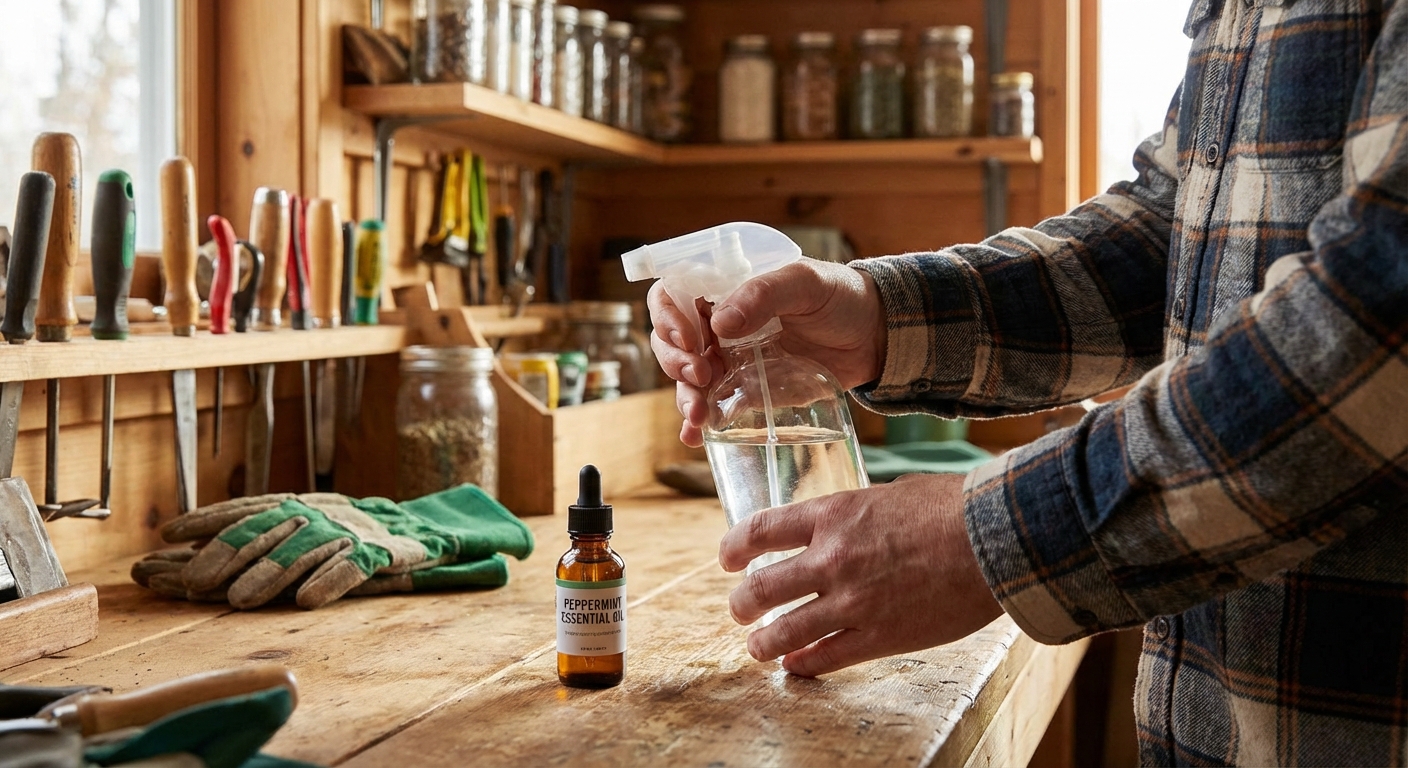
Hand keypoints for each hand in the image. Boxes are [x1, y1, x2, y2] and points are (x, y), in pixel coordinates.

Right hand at [648, 260, 887, 446]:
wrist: (872, 336)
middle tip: (702, 372)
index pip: (672, 295)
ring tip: (698, 413)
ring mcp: (728, 360)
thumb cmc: (839, 296)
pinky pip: (711, 406)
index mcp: (723, 289)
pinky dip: (697, 422)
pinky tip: (694, 435)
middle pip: (670, 341)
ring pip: (685, 378)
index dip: (669, 316)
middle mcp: (717, 325)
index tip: (690, 338)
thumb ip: (764, 295)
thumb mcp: (805, 283)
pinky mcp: (745, 391)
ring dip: (684, 395)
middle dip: (675, 360)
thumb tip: (720, 323)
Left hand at [719, 474, 1002, 676]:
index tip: (727, 558)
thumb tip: (848, 526)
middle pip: (761, 587)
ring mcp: (853, 601)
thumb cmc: (954, 507)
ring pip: (784, 631)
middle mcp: (832, 558)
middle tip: (740, 608)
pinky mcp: (879, 636)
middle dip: (742, 602)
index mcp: (833, 514)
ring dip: (762, 642)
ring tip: (756, 646)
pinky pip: (825, 658)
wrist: (997, 537)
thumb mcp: (890, 494)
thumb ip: (858, 515)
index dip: (734, 547)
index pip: (761, 530)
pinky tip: (795, 666)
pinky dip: (802, 664)